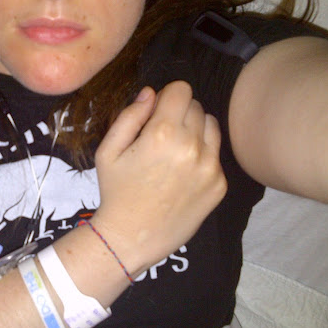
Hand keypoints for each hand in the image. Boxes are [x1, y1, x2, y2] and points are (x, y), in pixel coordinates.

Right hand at [91, 82, 226, 275]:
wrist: (133, 237)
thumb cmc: (116, 192)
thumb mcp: (108, 150)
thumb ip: (129, 115)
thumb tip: (150, 93)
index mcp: (162, 133)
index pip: (181, 89)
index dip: (166, 96)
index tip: (156, 111)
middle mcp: (191, 146)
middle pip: (196, 105)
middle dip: (179, 113)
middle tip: (160, 136)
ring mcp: (209, 166)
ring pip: (211, 125)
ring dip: (195, 130)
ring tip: (174, 151)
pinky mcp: (219, 184)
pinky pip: (216, 154)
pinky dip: (202, 156)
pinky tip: (182, 173)